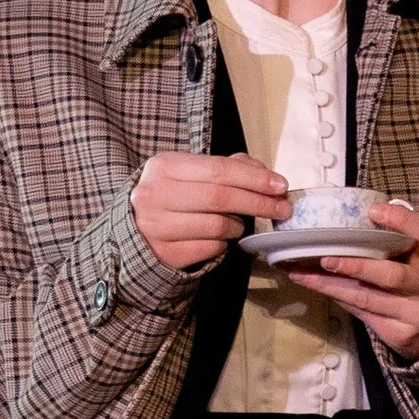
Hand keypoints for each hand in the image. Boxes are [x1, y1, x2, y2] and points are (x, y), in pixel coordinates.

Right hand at [131, 152, 292, 271]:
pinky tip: (219, 236)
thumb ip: (230, 168)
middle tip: (282, 208)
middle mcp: (154, 194)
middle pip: (220, 197)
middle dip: (258, 203)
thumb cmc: (174, 195)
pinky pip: (210, 248)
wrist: (136, 227)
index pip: (219, 170)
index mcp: (164, 166)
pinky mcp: (163, 253)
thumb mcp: (193, 173)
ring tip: (239, 222)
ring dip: (238, 225)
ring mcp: (154, 226)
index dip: (254, 178)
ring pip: (217, 226)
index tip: (281, 185)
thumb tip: (264, 175)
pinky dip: (223, 243)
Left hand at [287, 200, 418, 362]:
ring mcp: (413, 312)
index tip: (374, 211)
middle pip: (391, 275)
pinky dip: (336, 296)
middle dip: (356, 267)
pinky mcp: (396, 332)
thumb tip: (360, 213)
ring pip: (366, 298)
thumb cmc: (418, 279)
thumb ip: (397, 239)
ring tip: (302, 274)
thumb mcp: (418, 257)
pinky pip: (360, 312)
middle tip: (325, 258)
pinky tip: (315, 285)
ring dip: (330, 285)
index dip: (403, 221)